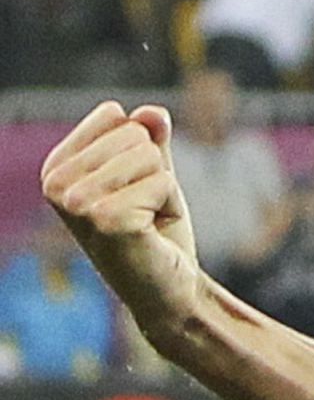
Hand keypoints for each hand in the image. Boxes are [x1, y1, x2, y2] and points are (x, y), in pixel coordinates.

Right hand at [40, 101, 200, 345]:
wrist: (168, 287)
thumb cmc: (155, 229)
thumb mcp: (150, 172)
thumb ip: (149, 137)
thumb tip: (150, 112)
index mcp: (56, 167)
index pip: (115, 115)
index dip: (141, 150)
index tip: (133, 188)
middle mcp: (55, 184)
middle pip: (135, 133)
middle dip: (155, 171)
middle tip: (145, 209)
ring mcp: (76, 203)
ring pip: (150, 154)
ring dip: (164, 189)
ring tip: (148, 219)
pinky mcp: (105, 219)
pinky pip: (163, 181)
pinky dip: (171, 205)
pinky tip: (152, 231)